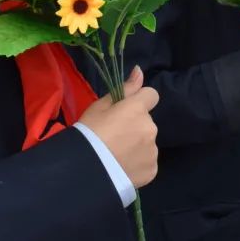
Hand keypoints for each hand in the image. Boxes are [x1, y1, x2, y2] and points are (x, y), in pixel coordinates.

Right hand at [79, 68, 158, 188]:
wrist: (86, 169)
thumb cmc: (89, 133)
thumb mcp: (101, 106)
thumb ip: (125, 88)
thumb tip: (140, 70)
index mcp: (138, 109)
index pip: (151, 95)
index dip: (139, 101)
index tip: (125, 111)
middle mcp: (150, 128)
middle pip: (147, 121)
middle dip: (135, 126)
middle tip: (114, 137)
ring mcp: (153, 150)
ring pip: (148, 142)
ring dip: (137, 145)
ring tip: (117, 155)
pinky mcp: (152, 170)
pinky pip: (148, 161)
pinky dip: (138, 163)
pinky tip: (122, 167)